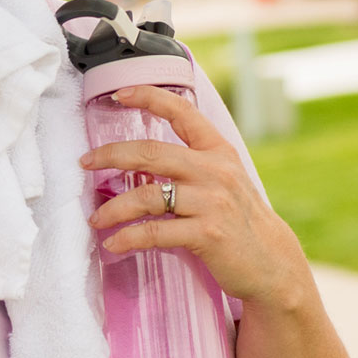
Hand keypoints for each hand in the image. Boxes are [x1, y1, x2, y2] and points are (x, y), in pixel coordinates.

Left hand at [81, 85, 311, 305]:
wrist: (272, 263)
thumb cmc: (241, 222)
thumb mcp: (226, 181)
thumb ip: (194, 166)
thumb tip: (142, 162)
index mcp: (218, 152)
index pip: (182, 112)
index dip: (149, 97)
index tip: (120, 94)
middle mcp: (215, 171)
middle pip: (151, 152)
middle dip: (111, 155)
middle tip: (86, 162)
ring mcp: (211, 202)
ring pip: (147, 196)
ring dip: (113, 208)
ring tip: (96, 218)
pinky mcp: (206, 234)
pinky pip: (154, 232)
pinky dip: (128, 238)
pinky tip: (114, 243)